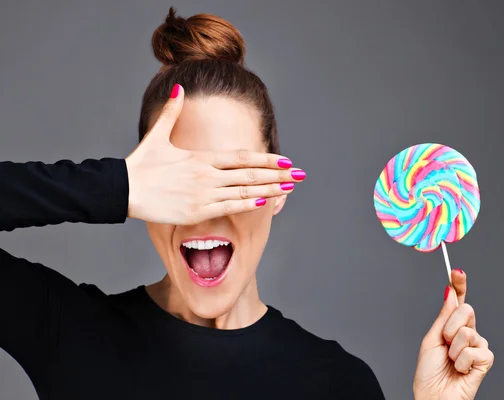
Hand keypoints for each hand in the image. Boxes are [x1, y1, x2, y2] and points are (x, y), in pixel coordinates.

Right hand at [125, 84, 302, 224]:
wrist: (122, 189)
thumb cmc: (140, 164)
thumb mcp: (156, 135)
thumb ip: (172, 112)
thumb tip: (179, 87)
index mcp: (201, 157)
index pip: (242, 157)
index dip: (266, 158)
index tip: (285, 160)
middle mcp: (207, 174)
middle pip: (249, 174)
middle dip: (277, 174)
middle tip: (299, 175)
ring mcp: (203, 194)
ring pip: (243, 191)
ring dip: (269, 190)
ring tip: (289, 188)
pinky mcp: (196, 212)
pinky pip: (228, 208)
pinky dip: (247, 205)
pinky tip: (265, 203)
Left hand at [413, 270, 493, 399]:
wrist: (433, 396)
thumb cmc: (429, 372)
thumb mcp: (432, 339)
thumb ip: (443, 316)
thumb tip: (449, 291)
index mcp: (452, 326)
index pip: (459, 302)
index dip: (459, 285)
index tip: (457, 270)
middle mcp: (468, 333)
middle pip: (466, 310)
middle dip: (449, 326)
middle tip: (444, 344)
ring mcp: (478, 346)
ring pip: (467, 331)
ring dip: (453, 348)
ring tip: (451, 362)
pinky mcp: (486, 360)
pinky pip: (474, 349)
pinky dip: (462, 361)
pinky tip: (461, 371)